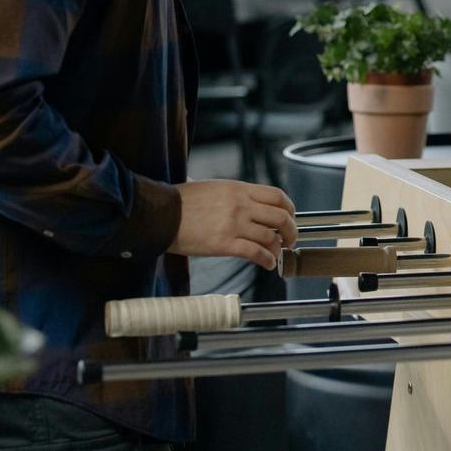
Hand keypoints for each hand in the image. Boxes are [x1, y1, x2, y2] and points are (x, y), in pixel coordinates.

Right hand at [171, 180, 296, 269]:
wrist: (159, 214)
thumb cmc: (180, 201)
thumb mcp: (212, 187)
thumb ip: (232, 194)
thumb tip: (241, 199)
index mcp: (239, 189)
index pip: (277, 196)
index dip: (289, 209)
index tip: (290, 218)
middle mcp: (241, 205)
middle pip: (281, 217)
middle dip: (291, 231)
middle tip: (290, 239)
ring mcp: (233, 224)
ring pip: (270, 237)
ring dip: (279, 248)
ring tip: (277, 254)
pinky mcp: (224, 244)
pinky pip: (255, 253)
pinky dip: (266, 260)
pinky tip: (267, 264)